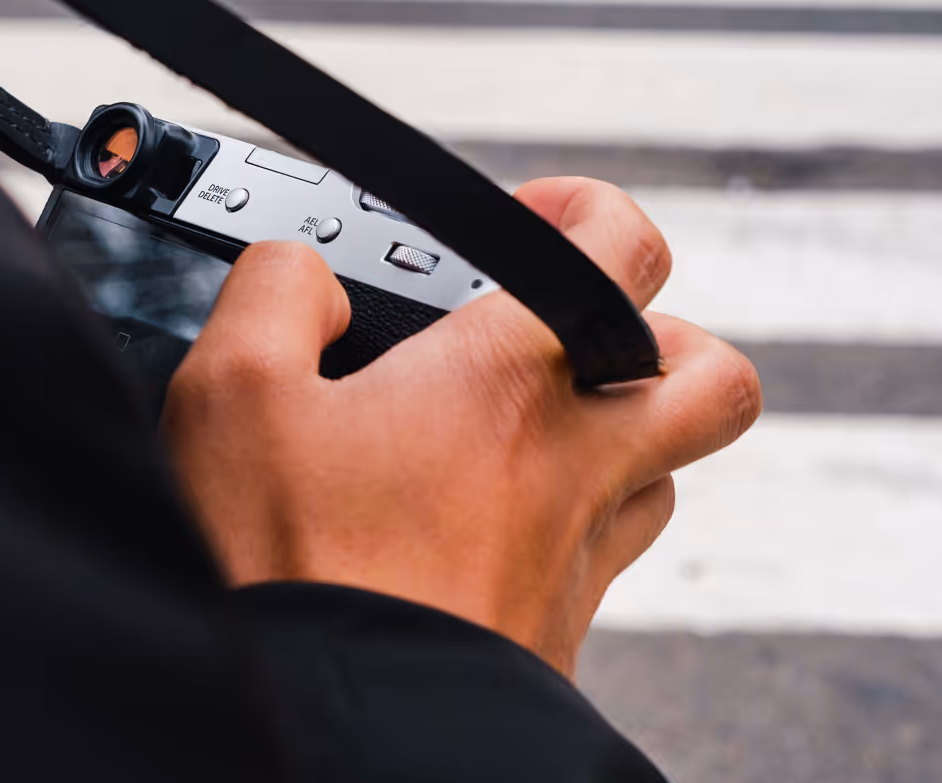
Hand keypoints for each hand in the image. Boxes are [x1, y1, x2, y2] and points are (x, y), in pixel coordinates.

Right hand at [162, 178, 759, 676]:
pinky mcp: (558, 632)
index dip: (585, 210)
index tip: (518, 227)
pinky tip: (477, 524)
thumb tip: (307, 275)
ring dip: (617, 436)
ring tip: (518, 430)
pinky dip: (565, 524)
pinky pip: (601, 556)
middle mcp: (574, 464)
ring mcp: (579, 556)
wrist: (330, 738)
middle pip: (710, 375)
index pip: (624, 246)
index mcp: (510, 379)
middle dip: (663, 335)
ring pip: (663, 473)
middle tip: (571, 337)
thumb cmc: (290, 569)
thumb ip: (274, 290)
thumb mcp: (231, 392)